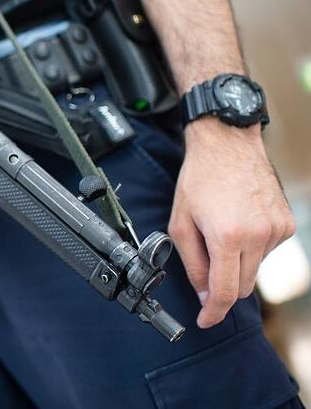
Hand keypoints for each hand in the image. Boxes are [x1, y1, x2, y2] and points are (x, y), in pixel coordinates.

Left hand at [168, 119, 295, 328]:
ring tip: (221, 231)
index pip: (225, 292)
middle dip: (222, 285)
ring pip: (255, 269)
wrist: (228, 146)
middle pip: (242, 285)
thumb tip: (204, 294)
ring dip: (237, 263)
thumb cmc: (199, 180)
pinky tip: (239, 223)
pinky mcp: (287, 224)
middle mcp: (258, 236)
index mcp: (228, 237)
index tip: (205, 321)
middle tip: (205, 265)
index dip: (214, 312)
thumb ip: (192, 263)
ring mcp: (277, 230)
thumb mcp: (180, 223)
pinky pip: (267, 251)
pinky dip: (251, 247)